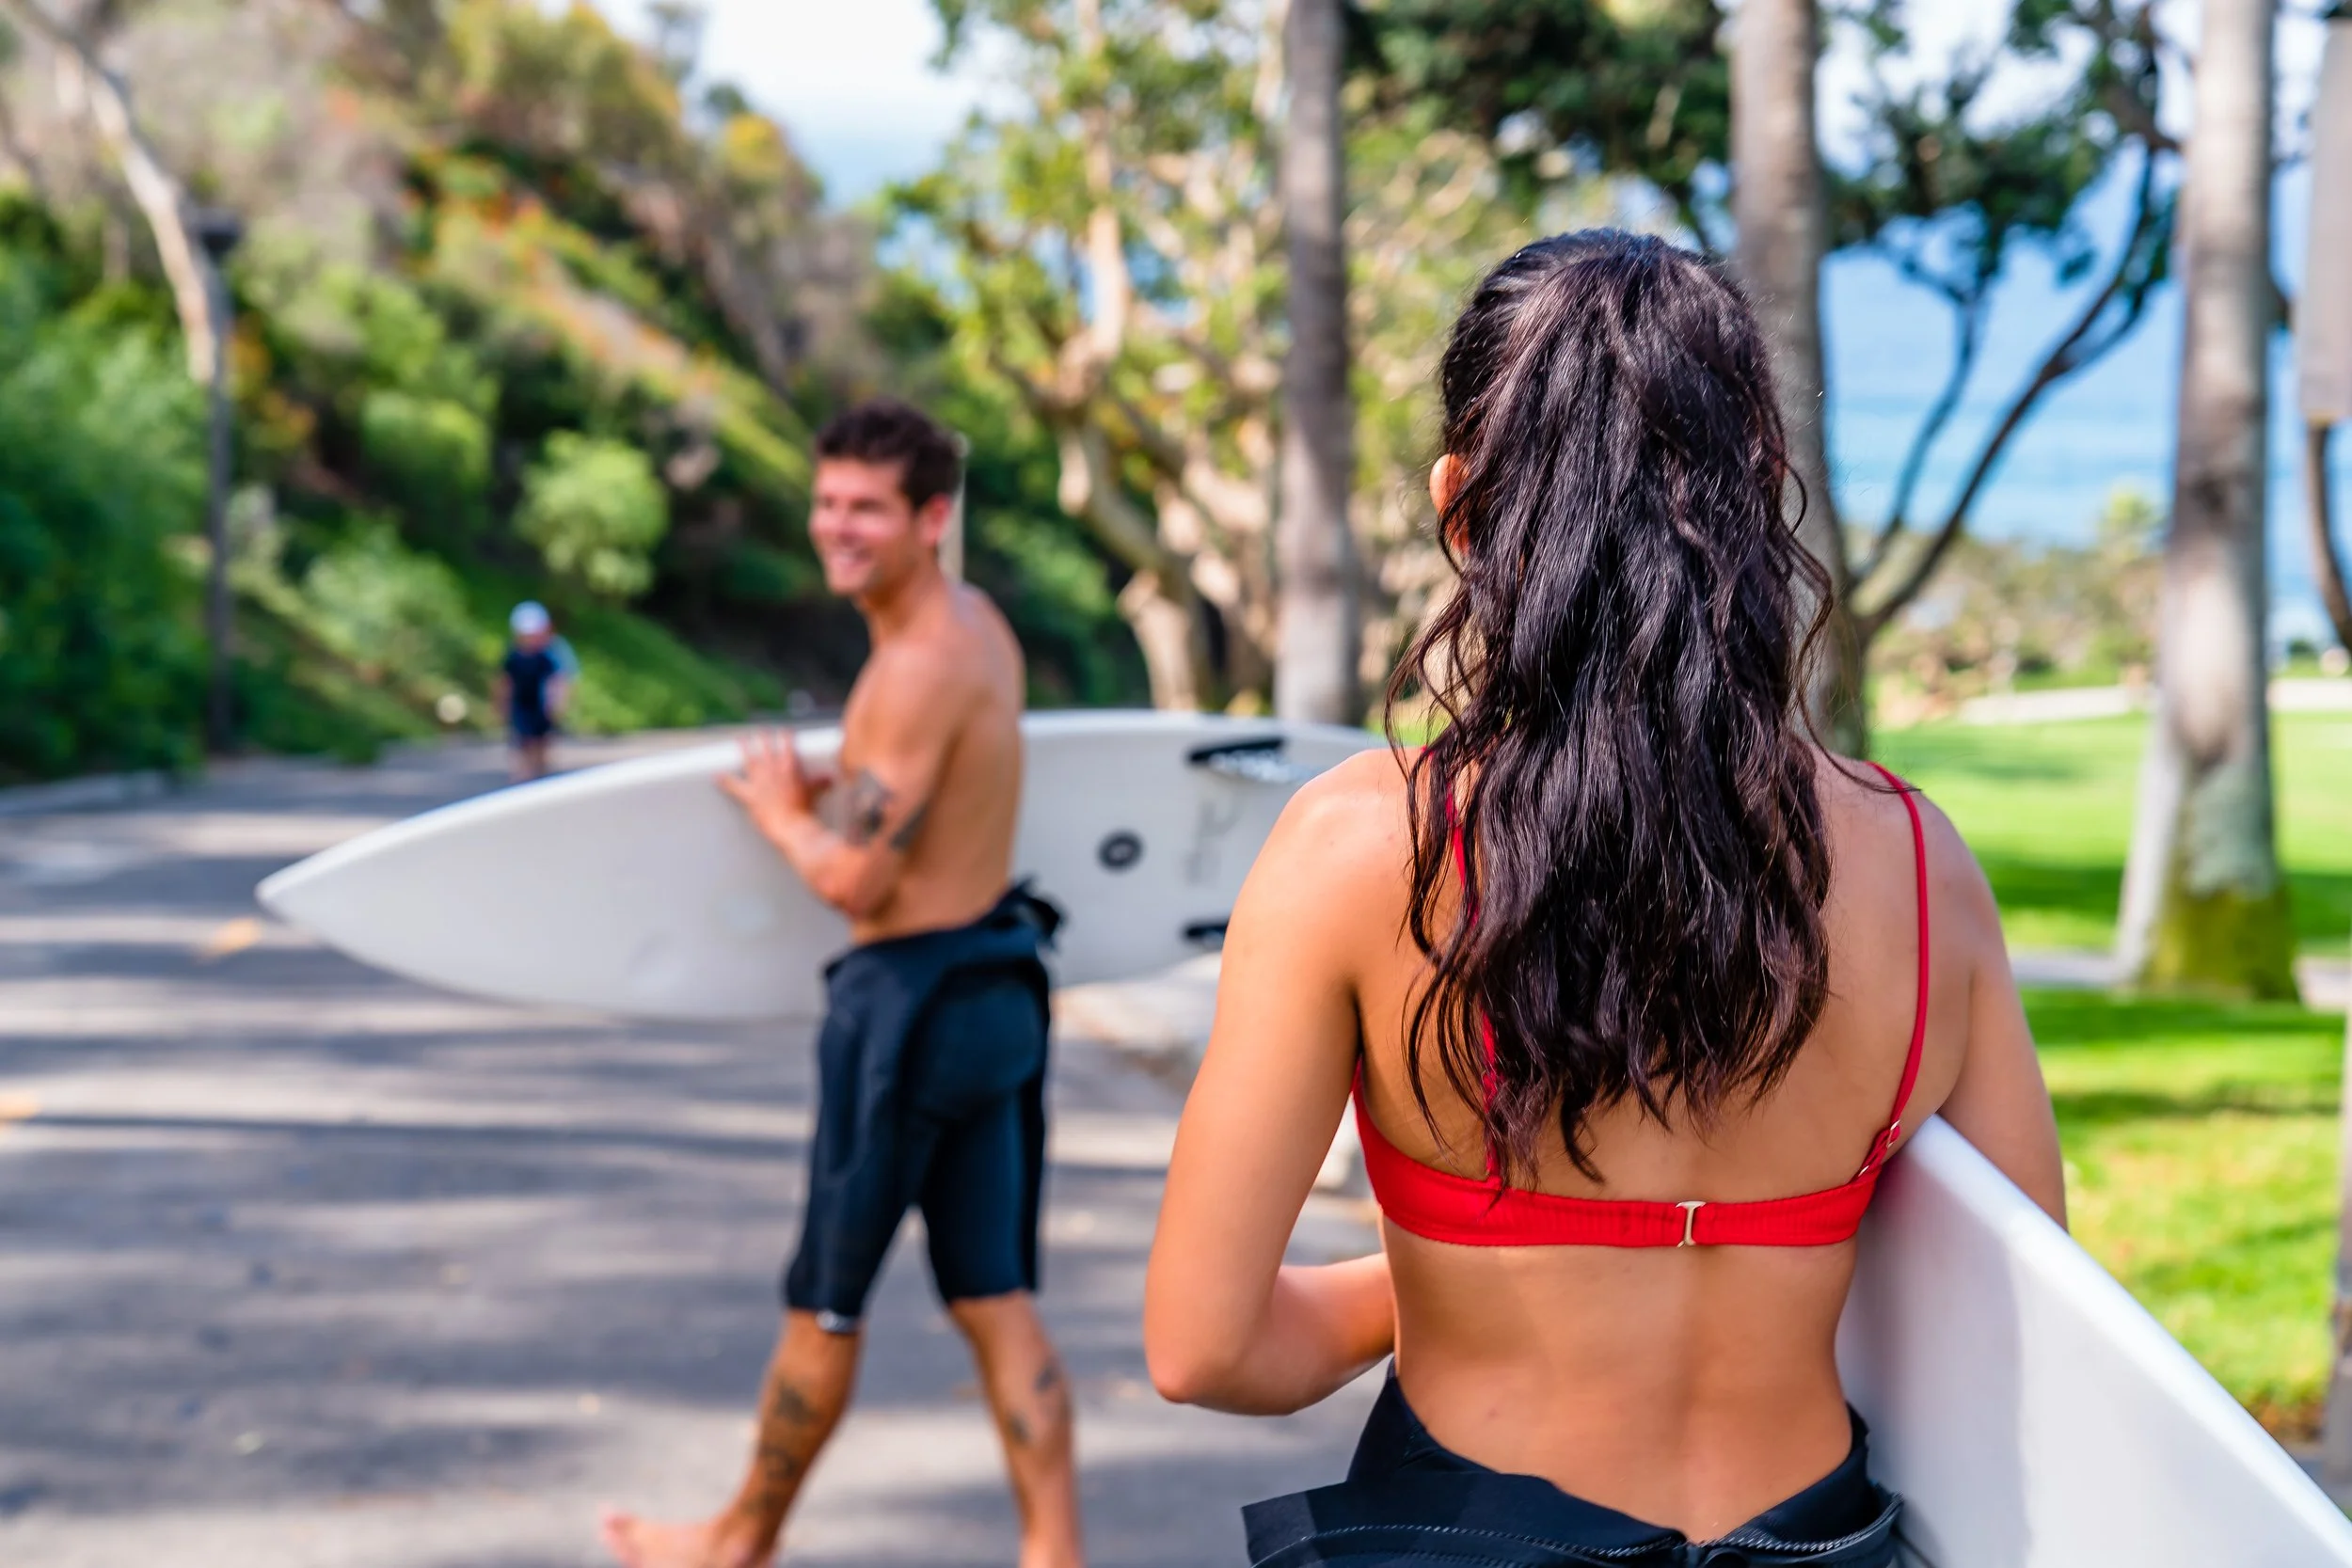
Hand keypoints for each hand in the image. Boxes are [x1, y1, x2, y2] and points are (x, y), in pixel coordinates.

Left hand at [718, 730, 813, 844]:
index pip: (787, 746)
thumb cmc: (804, 810)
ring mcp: (760, 781)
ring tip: (739, 739)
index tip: (783, 729)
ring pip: (749, 760)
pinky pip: (734, 786)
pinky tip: (716, 776)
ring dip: (744, 748)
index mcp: (790, 769)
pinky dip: (724, 781)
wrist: (791, 825)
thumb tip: (830, 779)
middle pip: (766, 748)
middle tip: (760, 729)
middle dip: (763, 737)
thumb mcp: (814, 793)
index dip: (785, 736)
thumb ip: (821, 783)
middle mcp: (773, 771)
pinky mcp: (749, 794)